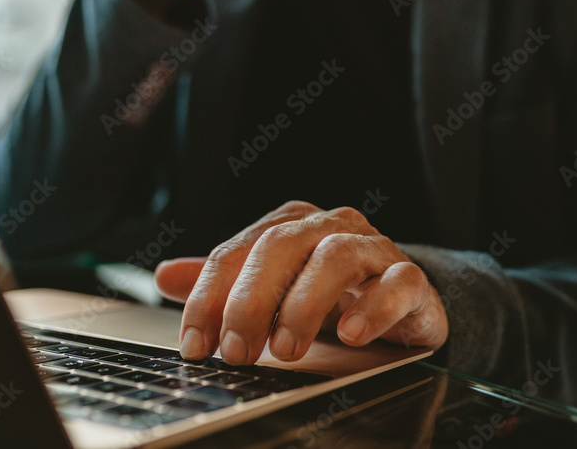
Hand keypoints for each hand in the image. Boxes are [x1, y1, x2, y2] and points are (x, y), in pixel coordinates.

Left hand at [154, 201, 448, 363]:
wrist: (401, 301)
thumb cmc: (331, 294)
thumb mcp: (274, 289)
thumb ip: (226, 282)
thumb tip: (166, 275)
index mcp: (292, 225)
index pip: (239, 250)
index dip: (211, 296)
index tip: (196, 343)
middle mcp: (331, 227)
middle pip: (282, 245)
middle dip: (252, 300)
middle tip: (238, 350)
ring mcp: (374, 249)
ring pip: (337, 257)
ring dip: (305, 304)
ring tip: (286, 348)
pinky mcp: (410, 278)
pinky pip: (397, 283)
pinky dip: (373, 307)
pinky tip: (352, 334)